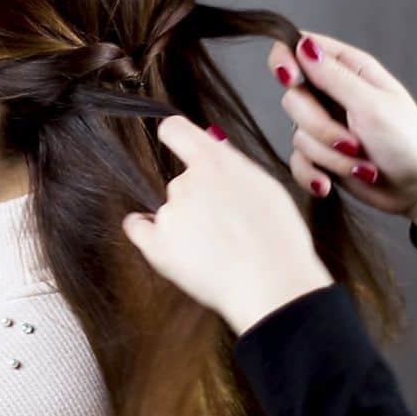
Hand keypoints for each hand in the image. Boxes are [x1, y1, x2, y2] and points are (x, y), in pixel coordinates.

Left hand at [121, 115, 333, 333]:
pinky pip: (138, 228)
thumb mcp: (267, 188)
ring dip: (185, 224)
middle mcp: (185, 182)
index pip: (175, 130)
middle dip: (198, 199)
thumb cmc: (278, 242)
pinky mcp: (156, 245)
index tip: (177, 143)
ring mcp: (169, 213)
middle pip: (181, 181)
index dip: (176, 136)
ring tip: (216, 251)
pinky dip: (149, 235)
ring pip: (170, 211)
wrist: (272, 286)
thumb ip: (234, 165)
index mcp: (214, 162)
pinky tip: (171, 247)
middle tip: (225, 226)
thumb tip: (214, 145)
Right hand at [268, 31, 416, 227]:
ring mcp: (324, 125)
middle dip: (319, 127)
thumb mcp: (371, 105)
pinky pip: (297, 162)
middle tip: (353, 143)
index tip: (291, 79)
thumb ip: (333, 76)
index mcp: (349, 69)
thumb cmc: (408, 142)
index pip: (299, 47)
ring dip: (329, 156)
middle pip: (293, 98)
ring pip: (298, 135)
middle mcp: (331, 94)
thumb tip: (302, 44)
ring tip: (361, 165)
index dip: (285, 60)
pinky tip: (328, 185)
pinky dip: (313, 175)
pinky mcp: (320, 155)